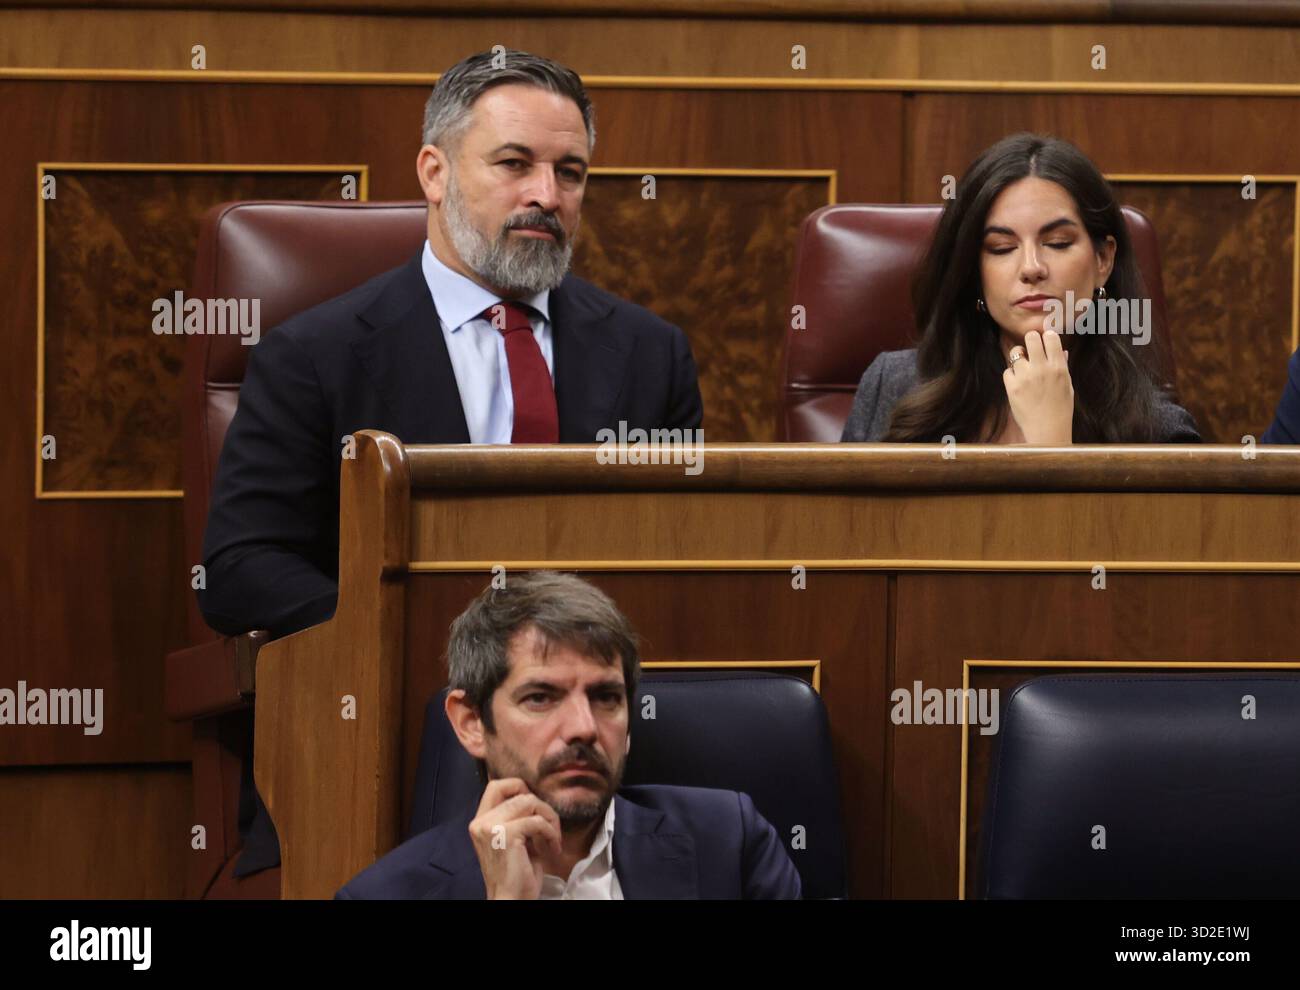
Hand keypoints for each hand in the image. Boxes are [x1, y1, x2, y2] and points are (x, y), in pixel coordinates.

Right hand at [467, 778, 562, 899]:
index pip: (496, 786)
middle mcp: (481, 822)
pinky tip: (552, 849)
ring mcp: (491, 827)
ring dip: (549, 819)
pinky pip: (537, 821)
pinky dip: (551, 833)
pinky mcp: (506, 835)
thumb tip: (534, 798)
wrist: (511, 900)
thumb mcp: (512, 839)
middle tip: (550, 827)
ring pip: (530, 802)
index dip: (519, 788)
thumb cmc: (516, 874)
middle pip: (518, 791)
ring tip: (553, 839)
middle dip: (541, 806)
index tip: (535, 809)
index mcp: (479, 822)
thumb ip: (516, 817)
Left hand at [1003, 330, 1073, 443]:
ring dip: (1018, 358)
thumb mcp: (1067, 386)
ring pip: (1015, 353)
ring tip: (1024, 369)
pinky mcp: (1012, 387)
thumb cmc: (1060, 409)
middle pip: (1030, 338)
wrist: (1047, 430)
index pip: (1050, 337)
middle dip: (1029, 340)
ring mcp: (1026, 377)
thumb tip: (1062, 350)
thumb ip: (1063, 366)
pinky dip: (1011, 376)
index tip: (1044, 341)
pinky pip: (1007, 371)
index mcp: (1059, 367)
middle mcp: (1042, 368)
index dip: (1045, 336)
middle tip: (1030, 349)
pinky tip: (1018, 384)